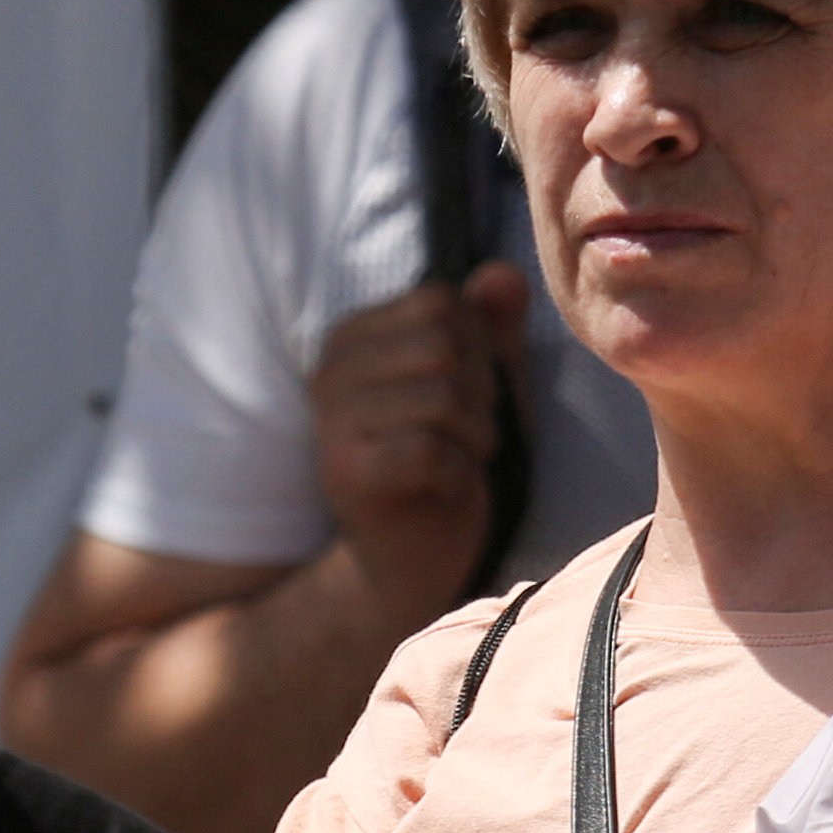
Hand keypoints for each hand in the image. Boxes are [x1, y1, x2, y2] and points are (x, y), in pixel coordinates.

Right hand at [309, 267, 525, 597]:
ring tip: (460, 460)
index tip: (466, 395)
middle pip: (445, 343)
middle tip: (467, 435)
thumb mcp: (480, 384)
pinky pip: (433, 448)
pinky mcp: (349, 471)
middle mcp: (330, 371)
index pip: (441, 301)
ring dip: (476, 435)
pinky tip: (446, 486)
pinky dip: (460, 471)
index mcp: (352, 337)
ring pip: (443, 395)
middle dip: (481, 392)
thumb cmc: (448, 464)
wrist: (408, 560)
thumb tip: (501, 273)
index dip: (479, 347)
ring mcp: (332, 422)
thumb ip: (491, 328)